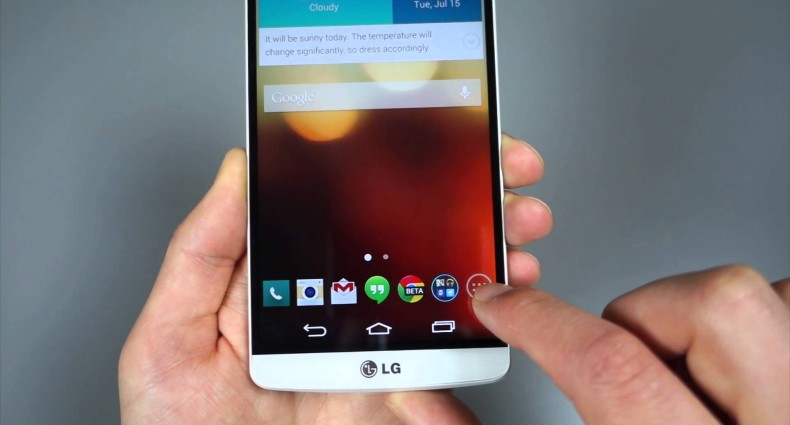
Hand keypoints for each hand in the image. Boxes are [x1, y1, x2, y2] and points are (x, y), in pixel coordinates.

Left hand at [118, 134, 552, 423]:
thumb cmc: (178, 423)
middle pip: (412, 239)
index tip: (446, 136)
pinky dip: (482, 336)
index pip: (350, 204)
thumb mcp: (170, 334)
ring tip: (518, 242)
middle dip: (470, 202)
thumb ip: (202, 254)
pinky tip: (499, 310)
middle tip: (507, 177)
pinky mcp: (393, 393)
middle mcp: (337, 303)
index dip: (400, 166)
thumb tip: (238, 170)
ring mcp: (370, 348)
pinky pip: (445, 363)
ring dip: (491, 258)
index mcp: (287, 275)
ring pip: (442, 291)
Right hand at [473, 265, 789, 423]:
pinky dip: (763, 328)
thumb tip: (432, 402)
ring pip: (769, 298)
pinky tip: (733, 372)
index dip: (542, 322)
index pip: (614, 370)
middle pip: (715, 307)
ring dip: (708, 318)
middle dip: (642, 314)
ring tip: (683, 372)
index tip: (505, 304)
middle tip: (623, 354)